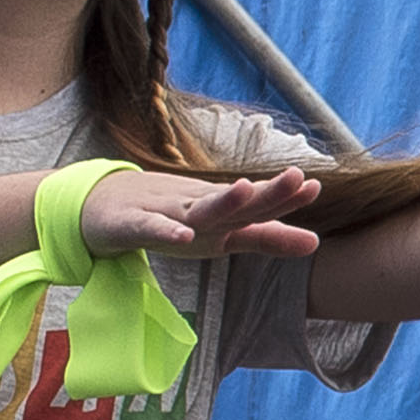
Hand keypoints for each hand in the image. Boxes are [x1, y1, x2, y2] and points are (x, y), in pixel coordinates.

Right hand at [83, 161, 326, 261]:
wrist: (102, 209)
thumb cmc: (172, 218)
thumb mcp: (223, 235)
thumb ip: (267, 237)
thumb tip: (317, 243)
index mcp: (221, 213)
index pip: (259, 206)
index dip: (286, 198)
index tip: (315, 185)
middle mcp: (198, 209)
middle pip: (237, 204)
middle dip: (267, 192)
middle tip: (297, 176)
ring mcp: (166, 214)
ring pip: (198, 210)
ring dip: (223, 201)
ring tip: (247, 190)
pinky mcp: (133, 225)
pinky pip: (152, 228)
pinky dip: (167, 230)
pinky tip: (184, 233)